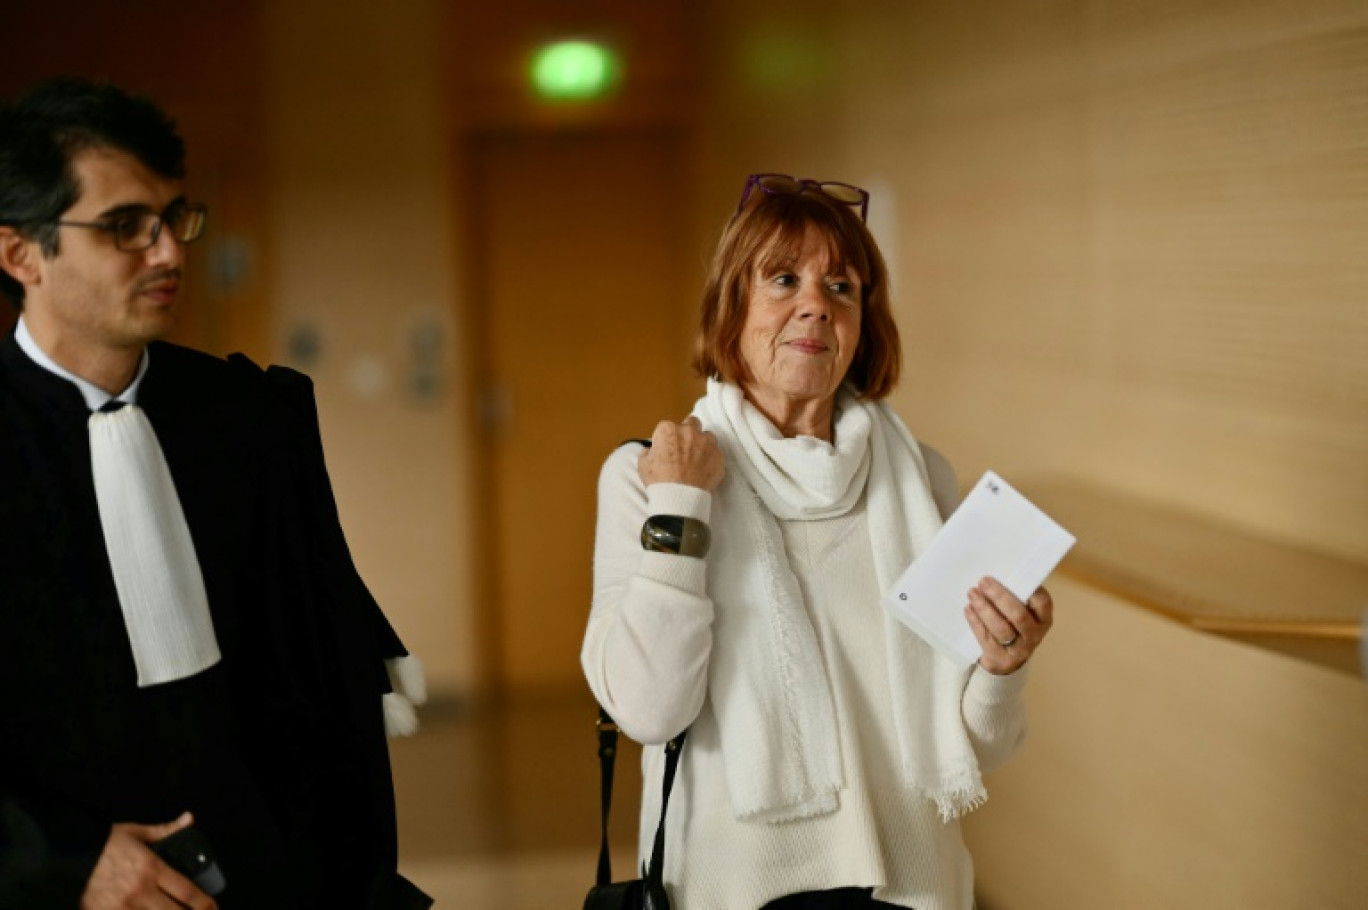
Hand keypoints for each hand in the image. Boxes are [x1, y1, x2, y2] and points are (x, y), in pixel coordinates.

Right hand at [81, 811, 216, 909]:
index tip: (213, 908)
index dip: (204, 904)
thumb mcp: (135, 832)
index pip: (186, 891)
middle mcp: (139, 891)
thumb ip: (165, 831)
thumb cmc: (102, 843)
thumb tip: (189, 818)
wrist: (65, 853)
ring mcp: (121, 907)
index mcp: (151, 868)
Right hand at [638, 416, 723, 491]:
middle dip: (688, 431)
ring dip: (702, 443)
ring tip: (697, 458)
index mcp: (669, 430)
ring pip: (707, 435)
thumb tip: (652, 450)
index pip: (667, 426)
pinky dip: (711, 457)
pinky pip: (716, 452)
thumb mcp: (643, 464)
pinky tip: (704, 468)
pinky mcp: (719, 455)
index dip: (667, 437)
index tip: (667, 447)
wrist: (679, 498)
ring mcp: (707, 442)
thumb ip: (648, 452)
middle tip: (685, 446)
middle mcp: (689, 431)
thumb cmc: (659, 481)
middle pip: (691, 423)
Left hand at [965, 578, 1053, 674]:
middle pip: (1018, 615)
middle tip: (984, 581)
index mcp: (1043, 619)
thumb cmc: (1012, 626)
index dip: (1029, 589)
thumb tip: (998, 575)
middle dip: (999, 596)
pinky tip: (968, 609)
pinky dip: (975, 621)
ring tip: (972, 593)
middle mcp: (1034, 635)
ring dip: (984, 608)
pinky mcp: (1000, 658)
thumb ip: (1016, 597)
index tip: (1011, 574)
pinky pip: (986, 638)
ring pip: (1001, 628)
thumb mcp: (1021, 612)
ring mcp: (1018, 649)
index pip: (1042, 602)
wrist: (1004, 660)